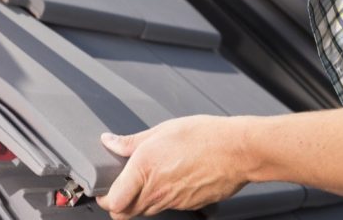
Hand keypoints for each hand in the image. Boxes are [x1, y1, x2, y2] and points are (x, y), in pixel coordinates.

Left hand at [96, 115, 258, 218]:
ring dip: (142, 200)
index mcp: (143, 171)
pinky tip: (173, 178)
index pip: (113, 203)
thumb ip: (131, 142)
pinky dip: (165, 197)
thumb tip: (110, 142)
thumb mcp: (162, 131)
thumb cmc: (203, 137)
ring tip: (149, 178)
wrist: (238, 151)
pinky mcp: (189, 204)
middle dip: (120, 204)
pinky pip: (169, 206)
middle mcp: (157, 191)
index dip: (105, 200)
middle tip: (122, 187)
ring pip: (148, 210)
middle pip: (127, 213)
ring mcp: (174, 201)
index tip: (105, 190)